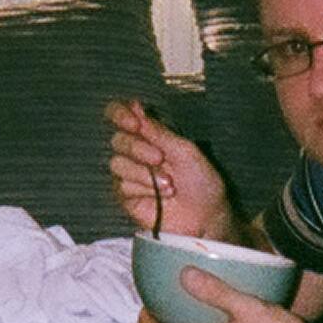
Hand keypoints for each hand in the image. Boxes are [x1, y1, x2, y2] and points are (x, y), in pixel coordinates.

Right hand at [106, 98, 234, 243]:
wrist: (206, 215)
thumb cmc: (201, 182)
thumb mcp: (184, 150)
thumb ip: (158, 131)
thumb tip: (135, 107)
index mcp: (150, 136)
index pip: (121, 116)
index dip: (120, 114)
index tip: (134, 122)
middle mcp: (137, 153)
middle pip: (117, 140)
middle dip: (138, 148)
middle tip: (160, 159)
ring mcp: (130, 175)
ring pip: (117, 163)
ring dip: (144, 173)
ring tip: (169, 184)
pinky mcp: (127, 197)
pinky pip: (121, 186)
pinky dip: (144, 189)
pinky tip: (161, 195)